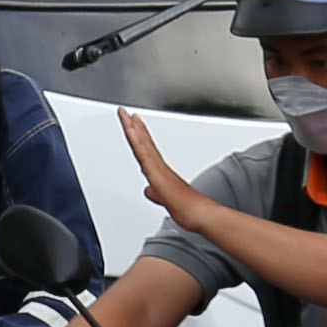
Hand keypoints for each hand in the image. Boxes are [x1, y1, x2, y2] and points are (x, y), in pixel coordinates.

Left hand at [120, 109, 224, 237]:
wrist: (200, 214)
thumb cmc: (189, 209)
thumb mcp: (166, 200)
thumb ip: (156, 194)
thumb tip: (149, 191)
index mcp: (161, 171)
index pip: (147, 149)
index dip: (140, 135)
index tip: (134, 122)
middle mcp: (160, 167)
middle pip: (143, 142)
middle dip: (134, 126)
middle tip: (126, 112)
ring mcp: (159, 169)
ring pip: (143, 145)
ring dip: (134, 129)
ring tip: (126, 115)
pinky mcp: (158, 175)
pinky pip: (144, 156)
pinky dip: (137, 142)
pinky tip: (132, 132)